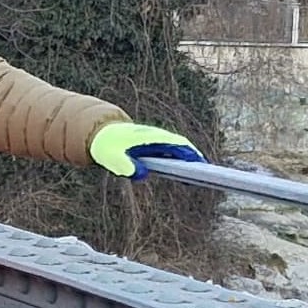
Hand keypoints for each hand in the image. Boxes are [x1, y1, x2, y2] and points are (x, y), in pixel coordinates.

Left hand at [90, 121, 205, 177]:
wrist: (101, 132)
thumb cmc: (106, 146)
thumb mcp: (112, 158)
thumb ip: (124, 166)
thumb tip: (141, 174)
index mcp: (149, 137)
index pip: (176, 144)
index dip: (190, 153)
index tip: (201, 163)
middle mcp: (156, 136)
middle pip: (182, 146)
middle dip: (195, 157)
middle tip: (206, 173)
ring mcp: (156, 140)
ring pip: (178, 148)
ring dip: (189, 159)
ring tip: (199, 175)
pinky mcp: (154, 145)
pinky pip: (171, 151)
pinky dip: (180, 159)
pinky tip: (184, 171)